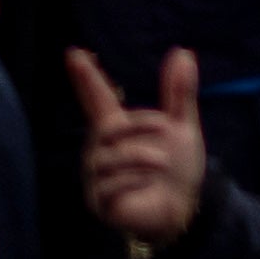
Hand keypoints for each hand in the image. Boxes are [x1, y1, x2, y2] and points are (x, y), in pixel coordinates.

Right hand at [68, 46, 207, 244]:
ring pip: (109, 158)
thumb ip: (180, 93)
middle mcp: (102, 149)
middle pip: (109, 128)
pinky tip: (147, 184)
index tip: (73, 53)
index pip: (97, 97)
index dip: (86, 76)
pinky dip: (135, 182)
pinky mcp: (99, 201)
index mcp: (119, 127)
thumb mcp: (183, 127)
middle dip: (141, 127)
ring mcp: (97, 176)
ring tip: (161, 163)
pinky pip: (110, 185)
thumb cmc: (179, 166)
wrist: (186, 206)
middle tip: (166, 131)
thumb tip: (183, 52)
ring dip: (142, 158)